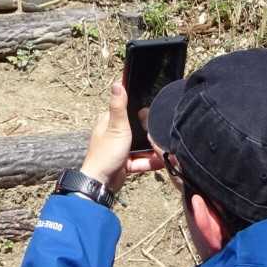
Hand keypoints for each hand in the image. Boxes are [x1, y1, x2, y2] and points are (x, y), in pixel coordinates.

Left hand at [81, 79, 163, 193]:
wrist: (102, 184)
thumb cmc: (106, 153)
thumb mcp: (116, 127)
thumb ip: (118, 106)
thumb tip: (117, 83)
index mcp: (108, 121)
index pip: (126, 109)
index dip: (138, 110)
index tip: (151, 111)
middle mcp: (114, 133)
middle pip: (136, 129)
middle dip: (148, 133)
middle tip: (159, 133)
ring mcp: (120, 148)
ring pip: (140, 145)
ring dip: (151, 149)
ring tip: (164, 150)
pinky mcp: (125, 163)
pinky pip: (140, 160)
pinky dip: (149, 162)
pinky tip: (160, 162)